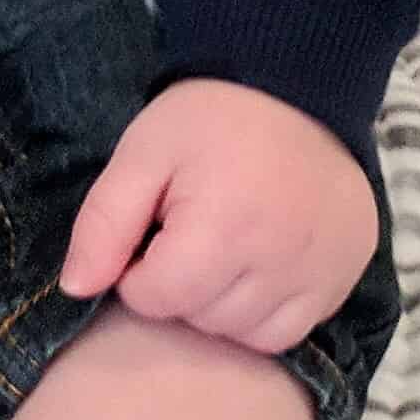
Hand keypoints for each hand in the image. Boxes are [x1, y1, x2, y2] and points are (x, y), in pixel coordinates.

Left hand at [58, 78, 376, 355]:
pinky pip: (291, 332)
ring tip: (223, 246)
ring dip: (221, 304)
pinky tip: (257, 266)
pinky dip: (264, 313)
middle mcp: (278, 262)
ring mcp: (320, 274)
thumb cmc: (210, 118)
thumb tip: (76, 288)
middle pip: (201, 320)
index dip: (139, 270)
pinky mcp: (343, 277)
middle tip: (190, 230)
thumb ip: (103, 223)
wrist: (297, 85)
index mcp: (223, 229)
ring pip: (244, 334)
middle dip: (181, 286)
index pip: (156, 299)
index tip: (153, 230)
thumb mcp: (142, 153)